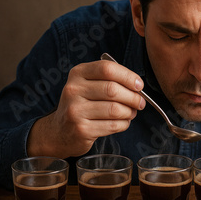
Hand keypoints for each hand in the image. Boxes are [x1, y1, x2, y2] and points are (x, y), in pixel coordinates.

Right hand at [27, 60, 145, 158]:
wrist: (60, 131)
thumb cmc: (83, 104)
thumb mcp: (90, 85)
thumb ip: (111, 80)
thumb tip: (138, 86)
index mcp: (78, 73)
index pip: (107, 69)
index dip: (128, 76)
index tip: (139, 85)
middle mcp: (73, 90)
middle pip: (112, 89)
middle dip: (133, 97)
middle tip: (140, 103)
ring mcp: (75, 110)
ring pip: (115, 109)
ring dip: (129, 112)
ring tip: (131, 113)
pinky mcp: (81, 129)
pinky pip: (113, 125)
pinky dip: (124, 124)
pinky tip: (122, 122)